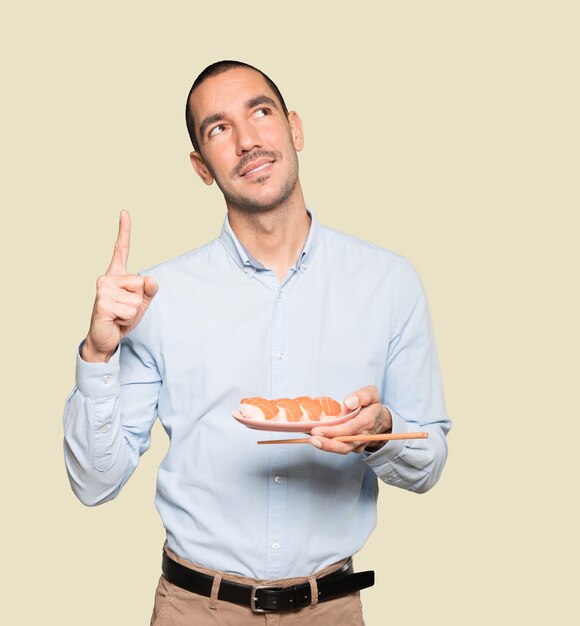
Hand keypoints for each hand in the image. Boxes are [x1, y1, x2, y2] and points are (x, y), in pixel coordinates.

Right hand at [82, 210, 157, 362]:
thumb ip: (149, 291)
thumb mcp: (141, 304)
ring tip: (119, 315)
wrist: (105, 338)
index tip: (124, 212)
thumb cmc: (122, 318)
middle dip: (139, 301)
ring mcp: (102, 289)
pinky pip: (131, 310)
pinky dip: (128, 319)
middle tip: (124, 309)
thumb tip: (150, 279)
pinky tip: (115, 320)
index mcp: (116, 275)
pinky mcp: (102, 303)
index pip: (121, 249)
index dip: (124, 230)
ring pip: (138, 299)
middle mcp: (107, 278)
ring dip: (134, 312)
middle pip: (142, 283)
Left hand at [309, 386, 391, 453]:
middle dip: (327, 443)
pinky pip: (339, 447)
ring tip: (311, 439)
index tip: (318, 429)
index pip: (350, 428)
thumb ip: (361, 396)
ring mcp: (357, 444)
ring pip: (341, 449)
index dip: (334, 431)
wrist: (380, 421)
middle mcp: (363, 436)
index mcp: (367, 421)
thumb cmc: (372, 405)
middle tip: (312, 438)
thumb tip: (348, 403)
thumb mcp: (371, 394)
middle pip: (345, 444)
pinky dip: (326, 443)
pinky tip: (314, 437)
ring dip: (325, 446)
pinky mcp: (352, 447)